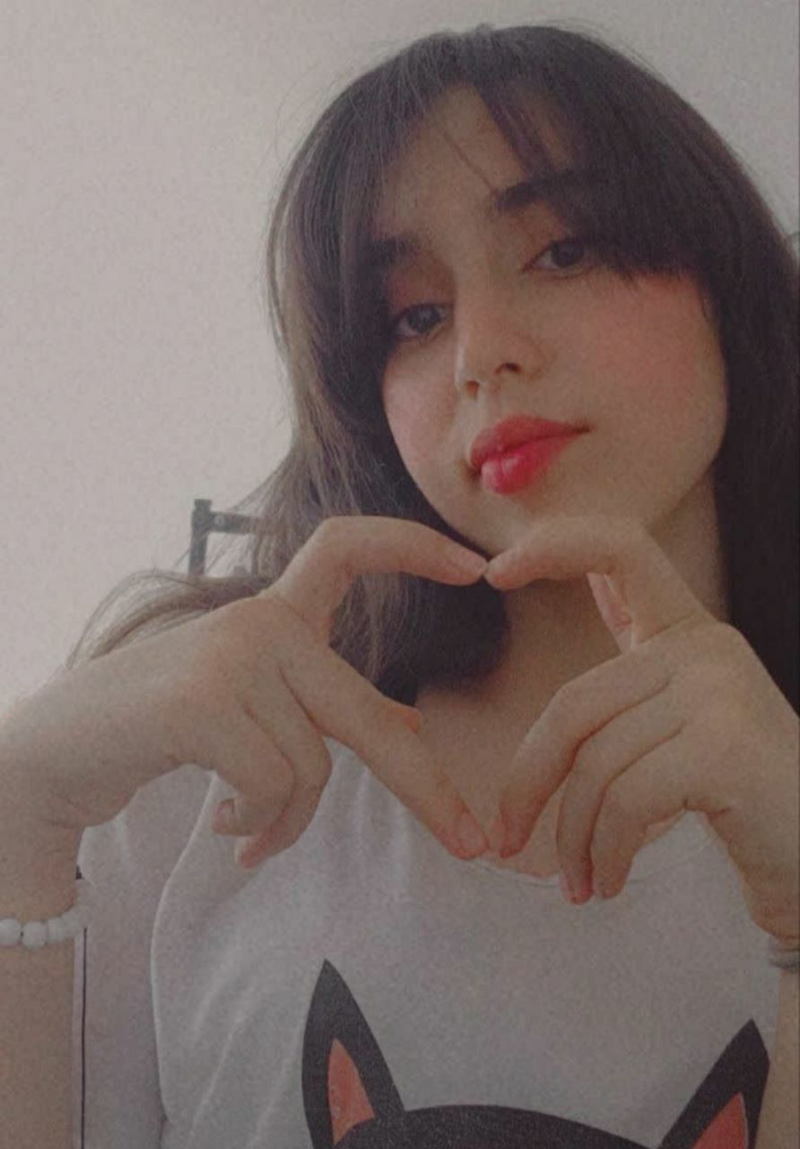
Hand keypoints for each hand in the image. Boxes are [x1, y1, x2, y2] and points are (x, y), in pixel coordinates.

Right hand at [0, 517, 490, 870]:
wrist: (59, 752)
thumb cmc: (162, 730)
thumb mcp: (251, 706)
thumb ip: (321, 706)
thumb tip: (411, 729)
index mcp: (274, 612)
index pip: (344, 548)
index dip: (410, 545)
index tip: (474, 567)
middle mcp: (258, 620)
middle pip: (366, 711)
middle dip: (427, 790)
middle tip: (474, 847)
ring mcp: (230, 655)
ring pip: (314, 768)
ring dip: (286, 820)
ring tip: (247, 830)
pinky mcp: (201, 700)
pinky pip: (270, 785)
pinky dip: (257, 824)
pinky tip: (221, 825)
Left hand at [483, 514, 798, 948]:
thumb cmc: (742, 799)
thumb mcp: (683, 724)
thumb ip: (634, 682)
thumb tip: (580, 633)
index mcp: (689, 633)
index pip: (621, 549)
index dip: (556, 546)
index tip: (496, 570)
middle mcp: (707, 649)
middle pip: (575, 704)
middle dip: (528, 781)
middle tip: (510, 840)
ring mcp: (721, 692)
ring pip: (597, 762)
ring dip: (575, 836)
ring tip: (580, 882)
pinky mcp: (726, 747)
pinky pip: (627, 799)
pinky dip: (606, 851)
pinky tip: (608, 882)